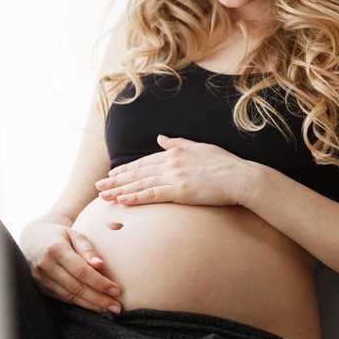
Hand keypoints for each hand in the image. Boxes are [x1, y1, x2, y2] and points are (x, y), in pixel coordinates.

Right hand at [21, 219, 121, 313]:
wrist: (33, 239)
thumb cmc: (59, 235)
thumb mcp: (75, 234)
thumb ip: (88, 249)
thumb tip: (100, 266)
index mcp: (55, 248)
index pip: (81, 271)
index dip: (100, 283)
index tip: (116, 290)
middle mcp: (45, 265)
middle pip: (76, 287)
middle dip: (99, 299)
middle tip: (117, 307)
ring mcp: (41, 279)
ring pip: (70, 297)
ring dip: (91, 305)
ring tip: (109, 308)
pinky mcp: (41, 288)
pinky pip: (63, 298)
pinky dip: (80, 304)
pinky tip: (94, 306)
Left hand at [95, 134, 250, 206]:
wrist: (240, 177)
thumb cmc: (225, 164)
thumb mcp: (200, 147)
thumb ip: (178, 143)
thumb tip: (161, 137)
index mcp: (175, 153)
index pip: (144, 162)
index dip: (126, 169)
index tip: (112, 174)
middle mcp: (171, 163)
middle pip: (137, 172)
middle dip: (116, 180)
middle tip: (98, 187)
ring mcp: (174, 177)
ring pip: (140, 184)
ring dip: (120, 190)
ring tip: (104, 197)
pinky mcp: (179, 191)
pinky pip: (152, 195)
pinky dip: (135, 198)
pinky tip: (122, 201)